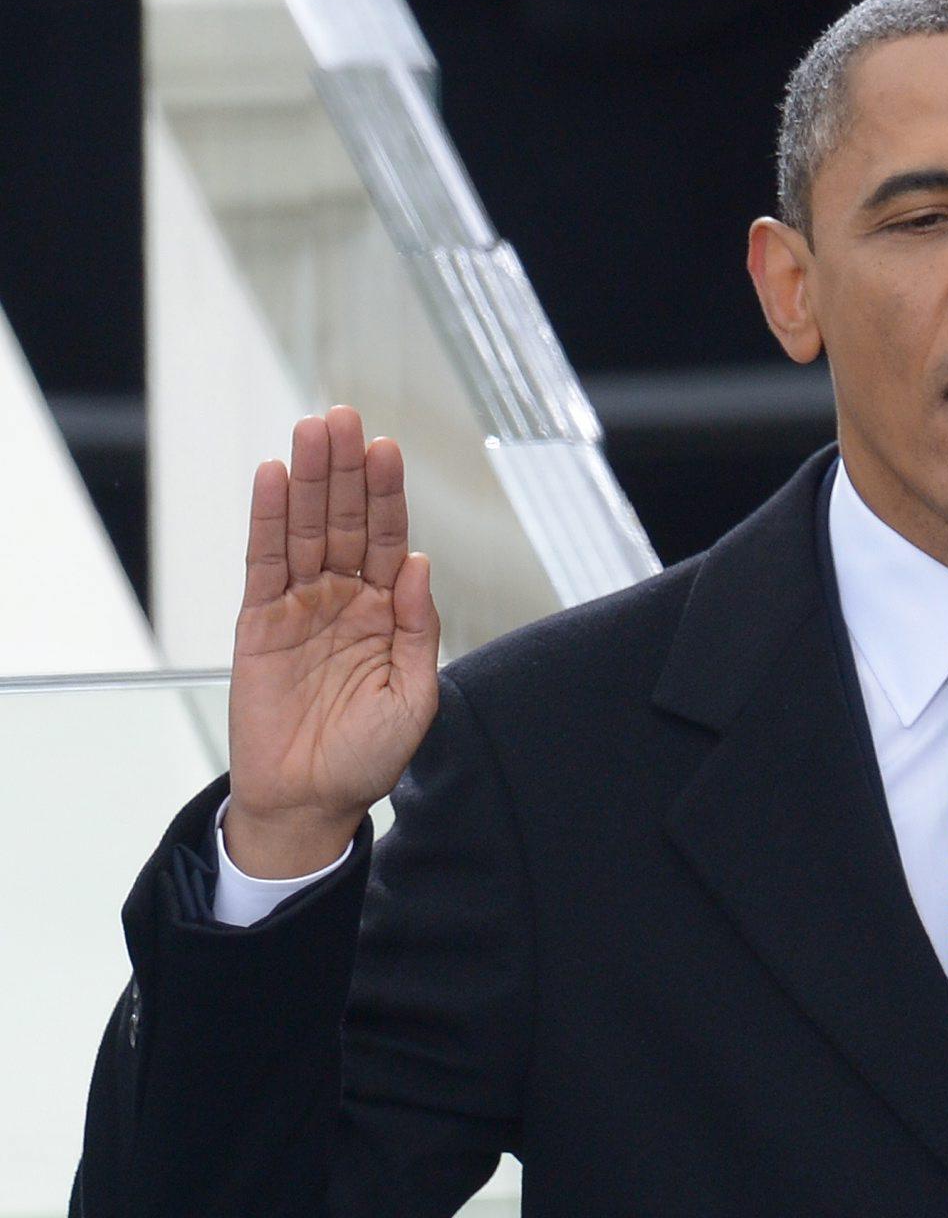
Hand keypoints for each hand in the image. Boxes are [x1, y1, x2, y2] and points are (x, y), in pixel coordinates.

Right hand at [225, 406, 438, 881]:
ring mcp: (300, 607)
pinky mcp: (259, 622)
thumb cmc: (368, 757)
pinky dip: (269, 520)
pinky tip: (274, 480)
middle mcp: (344, 600)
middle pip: (346, 522)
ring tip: (313, 431)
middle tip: (344, 417)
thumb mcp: (414, 697)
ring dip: (310, 480)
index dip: (387, 495)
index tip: (387, 448)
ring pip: (305, 531)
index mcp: (388, 615)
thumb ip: (417, 630)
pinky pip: (263, 562)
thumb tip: (418, 564)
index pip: (389, 541)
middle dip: (346, 471)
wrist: (311, 801)